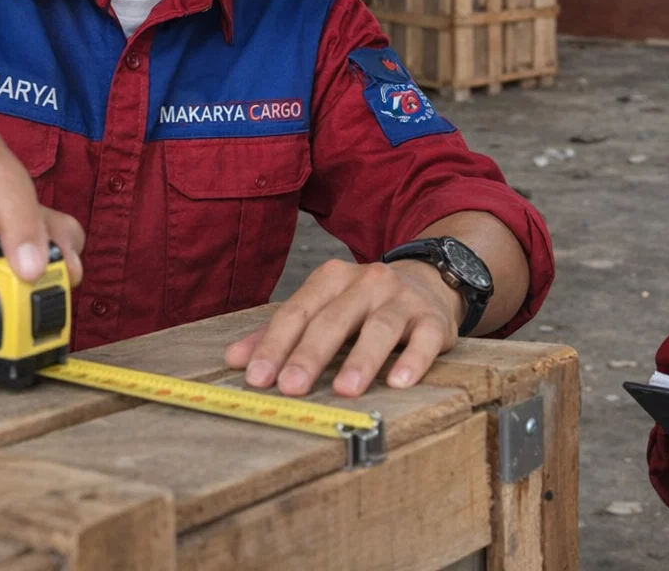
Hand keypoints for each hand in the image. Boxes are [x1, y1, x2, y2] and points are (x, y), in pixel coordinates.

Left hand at [225, 257, 463, 397]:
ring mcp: (403, 300)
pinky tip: (400, 382)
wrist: (428, 281)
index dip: (275, 344)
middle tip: (291, 387)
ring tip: (344, 389)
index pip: (298, 311)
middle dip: (310, 355)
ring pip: (380, 328)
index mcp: (333, 279)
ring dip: (361, 360)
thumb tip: (234, 359)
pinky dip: (413, 360)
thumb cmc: (364, 305)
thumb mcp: (323, 308)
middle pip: (334, 319)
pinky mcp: (434, 320)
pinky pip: (425, 339)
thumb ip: (282, 333)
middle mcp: (368, 282)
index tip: (257, 377)